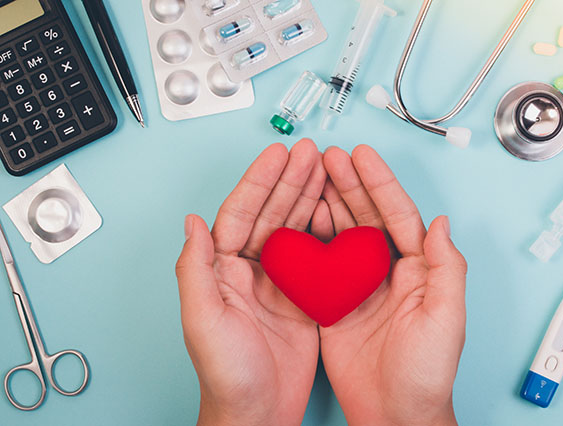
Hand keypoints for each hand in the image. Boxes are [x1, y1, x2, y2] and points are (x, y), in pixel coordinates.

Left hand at [176, 139, 325, 425]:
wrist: (259, 412)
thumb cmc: (227, 373)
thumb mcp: (203, 319)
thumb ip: (196, 268)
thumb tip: (192, 221)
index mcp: (221, 269)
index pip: (240, 213)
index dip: (259, 182)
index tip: (277, 154)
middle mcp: (248, 269)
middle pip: (270, 213)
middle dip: (289, 180)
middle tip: (309, 152)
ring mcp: (278, 281)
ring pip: (294, 227)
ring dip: (308, 196)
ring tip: (325, 168)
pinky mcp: (303, 295)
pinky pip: (315, 253)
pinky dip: (326, 229)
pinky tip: (336, 209)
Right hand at [311, 146, 467, 425]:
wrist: (393, 412)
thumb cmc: (425, 372)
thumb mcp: (446, 318)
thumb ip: (446, 269)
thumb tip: (442, 224)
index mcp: (418, 269)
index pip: (398, 215)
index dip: (380, 183)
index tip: (362, 157)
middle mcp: (388, 271)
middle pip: (367, 216)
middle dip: (349, 184)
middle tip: (328, 157)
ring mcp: (359, 285)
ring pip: (342, 233)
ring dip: (328, 203)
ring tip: (312, 176)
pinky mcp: (335, 302)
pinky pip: (321, 262)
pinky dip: (310, 238)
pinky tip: (299, 219)